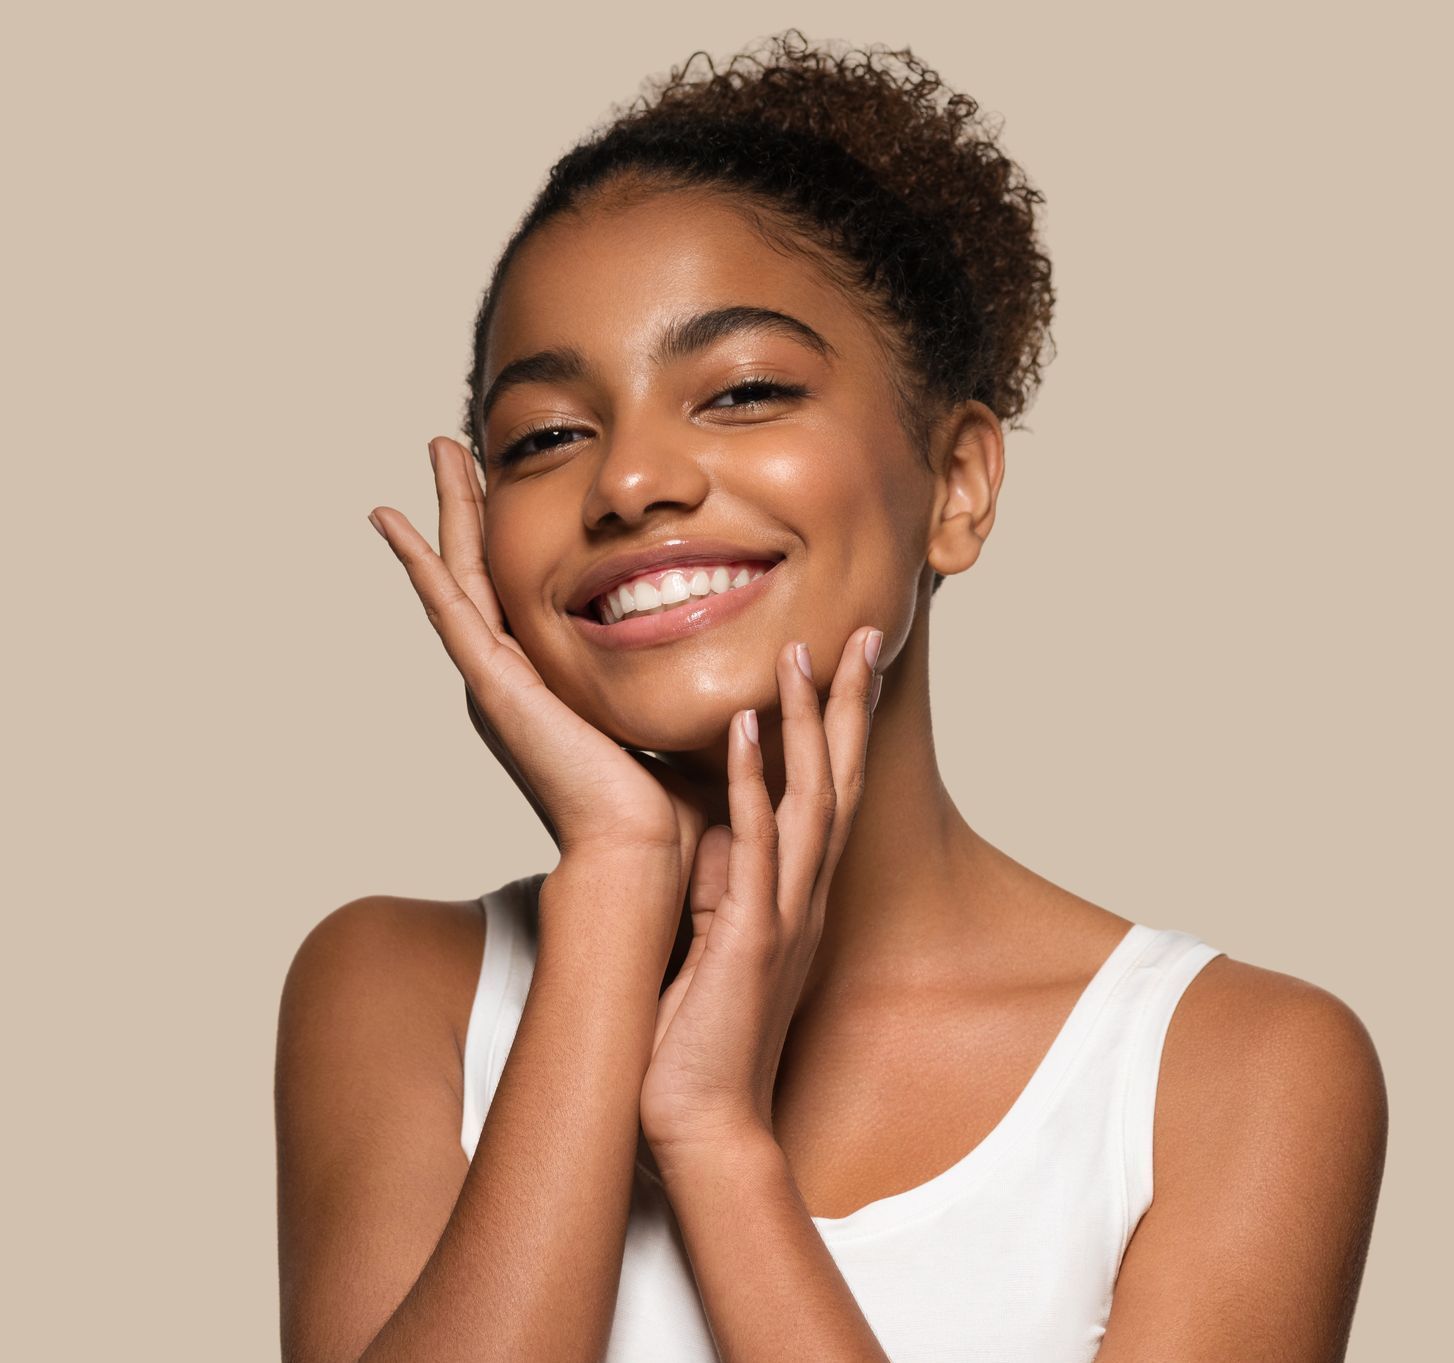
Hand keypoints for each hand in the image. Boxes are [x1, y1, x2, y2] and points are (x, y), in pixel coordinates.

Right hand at [366, 436, 709, 894]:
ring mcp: (496, 679)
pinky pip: (448, 607)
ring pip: (461, 574)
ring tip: (437, 450)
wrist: (643, 852)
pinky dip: (417, 562)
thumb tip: (721, 645)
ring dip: (448, 510)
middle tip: (456, 446)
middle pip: (483, 569)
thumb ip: (678, 680)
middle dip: (472, 505)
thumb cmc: (665, 806)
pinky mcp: (492, 684)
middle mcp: (512, 677)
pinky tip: (391, 520)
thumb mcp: (669, 717)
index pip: (523, 589)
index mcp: (548, 685)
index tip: (512, 478)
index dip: (513, 532)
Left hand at [638, 629, 882, 1163]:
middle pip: (839, 781)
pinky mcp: (752, 939)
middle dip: (847, 705)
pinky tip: (748, 730)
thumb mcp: (720, 942)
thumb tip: (710, 825)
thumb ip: (726, 882)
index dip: (839, 726)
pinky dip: (755, 785)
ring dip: (808, 724)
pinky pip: (755, 848)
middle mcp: (805, 896)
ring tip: (801, 652)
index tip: (841, 663)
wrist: (703, 1122)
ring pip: (810, 801)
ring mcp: (785, 915)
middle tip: (857, 632)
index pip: (828, 793)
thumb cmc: (703, 1036)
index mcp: (797, 895)